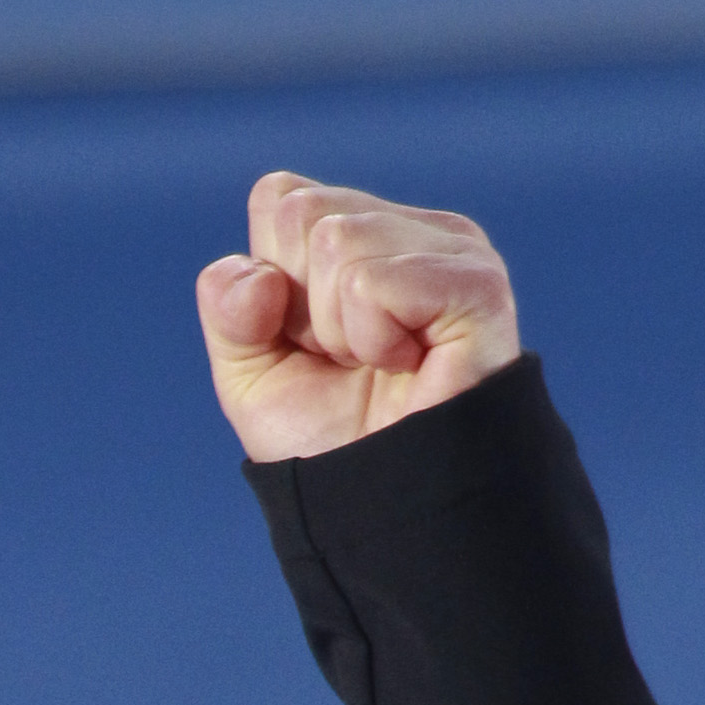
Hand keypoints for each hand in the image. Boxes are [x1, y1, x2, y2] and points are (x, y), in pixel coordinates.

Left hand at [197, 172, 520, 463]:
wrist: (379, 506)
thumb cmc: (326, 440)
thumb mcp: (250, 374)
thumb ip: (229, 312)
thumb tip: (253, 276)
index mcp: (357, 233)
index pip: (280, 198)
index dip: (272, 283)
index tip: (308, 341)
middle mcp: (407, 228)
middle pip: (303, 211)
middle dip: (303, 305)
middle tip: (346, 358)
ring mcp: (450, 248)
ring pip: (338, 240)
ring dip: (338, 329)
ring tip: (379, 365)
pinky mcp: (476, 282)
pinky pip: (374, 281)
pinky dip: (371, 338)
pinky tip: (408, 366)